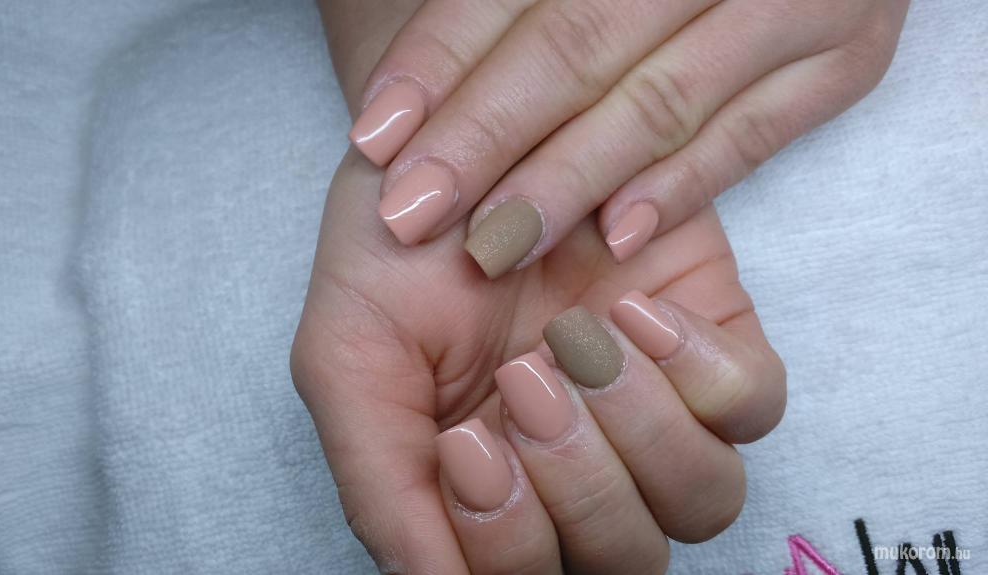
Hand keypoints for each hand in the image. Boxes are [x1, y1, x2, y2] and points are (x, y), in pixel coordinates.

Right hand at [291, 153, 785, 572]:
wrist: (454, 135)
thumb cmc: (393, 246)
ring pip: (705, 498)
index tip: (465, 442)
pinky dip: (697, 369)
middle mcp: (579, 465)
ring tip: (573, 339)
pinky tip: (631, 311)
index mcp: (492, 492)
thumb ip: (382, 487)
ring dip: (636, 428)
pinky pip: (752, 405)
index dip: (507, 542)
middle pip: (626, 557)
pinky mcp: (710, 340)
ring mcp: (653, 407)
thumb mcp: (349, 362)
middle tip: (522, 378)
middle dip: (573, 480)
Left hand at [348, 0, 908, 273]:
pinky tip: (612, 237)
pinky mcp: (843, 62)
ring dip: (566, 178)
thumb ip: (510, 12)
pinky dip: (681, 188)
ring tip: (491, 242)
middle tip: (413, 209)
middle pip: (575, 45)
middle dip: (485, 134)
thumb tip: (399, 95)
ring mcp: (791, 1)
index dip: (438, 61)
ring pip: (657, 100)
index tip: (376, 136)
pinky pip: (752, 137)